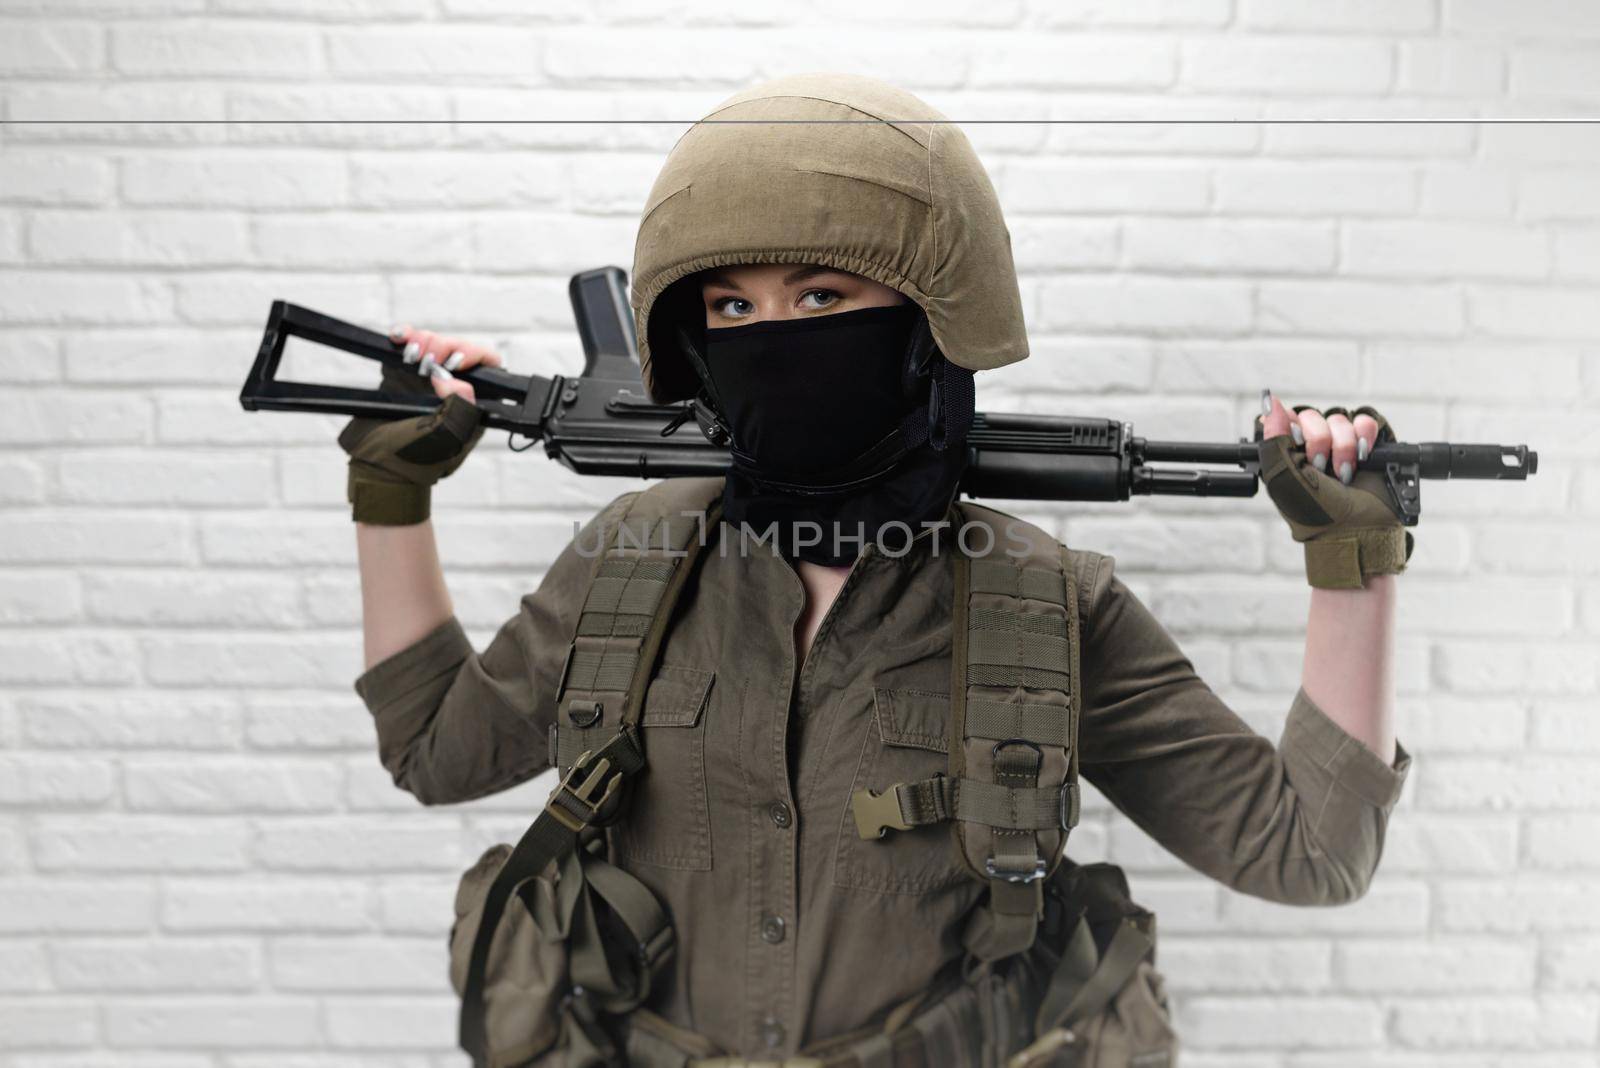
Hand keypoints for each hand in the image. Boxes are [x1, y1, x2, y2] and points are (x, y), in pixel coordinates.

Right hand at [334, 322, 499, 525]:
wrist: (376, 465)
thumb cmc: (415, 460)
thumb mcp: (445, 440)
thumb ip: (459, 410)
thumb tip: (454, 379)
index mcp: (474, 404)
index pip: (489, 368)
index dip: (475, 356)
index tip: (455, 362)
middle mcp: (454, 388)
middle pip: (459, 349)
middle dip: (444, 347)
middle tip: (426, 363)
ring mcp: (428, 379)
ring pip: (434, 343)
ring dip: (424, 341)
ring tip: (411, 357)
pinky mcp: (403, 372)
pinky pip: (408, 344)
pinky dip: (404, 335)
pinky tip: (398, 337)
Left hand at [1255, 388, 1413, 589]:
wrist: (1358, 528)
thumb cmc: (1316, 511)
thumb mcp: (1283, 477)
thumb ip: (1273, 439)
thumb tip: (1270, 402)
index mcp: (1289, 453)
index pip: (1286, 418)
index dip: (1292, 425)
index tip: (1297, 441)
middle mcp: (1314, 447)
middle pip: (1313, 416)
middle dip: (1319, 441)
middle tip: (1321, 467)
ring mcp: (1341, 445)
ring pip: (1340, 419)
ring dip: (1343, 445)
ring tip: (1345, 473)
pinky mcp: (1369, 445)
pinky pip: (1366, 421)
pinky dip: (1365, 435)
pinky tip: (1364, 456)